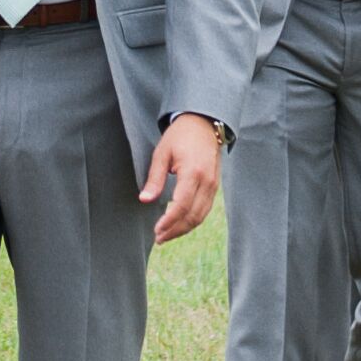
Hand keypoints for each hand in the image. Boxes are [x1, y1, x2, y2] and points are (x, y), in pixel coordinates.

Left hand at [141, 113, 223, 242]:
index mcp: (193, 172)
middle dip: (176, 230)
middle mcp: (207, 182)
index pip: (182, 206)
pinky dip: (192, 220)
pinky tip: (179, 224)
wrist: (203, 123)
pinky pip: (205, 209)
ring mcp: (214, 185)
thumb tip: (145, 200)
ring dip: (184, 229)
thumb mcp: (162, 153)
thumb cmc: (179, 136)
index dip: (169, 222)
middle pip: (193, 216)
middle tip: (159, 238)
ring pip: (201, 216)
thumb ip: (155, 178)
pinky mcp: (215, 186)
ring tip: (167, 235)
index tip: (156, 231)